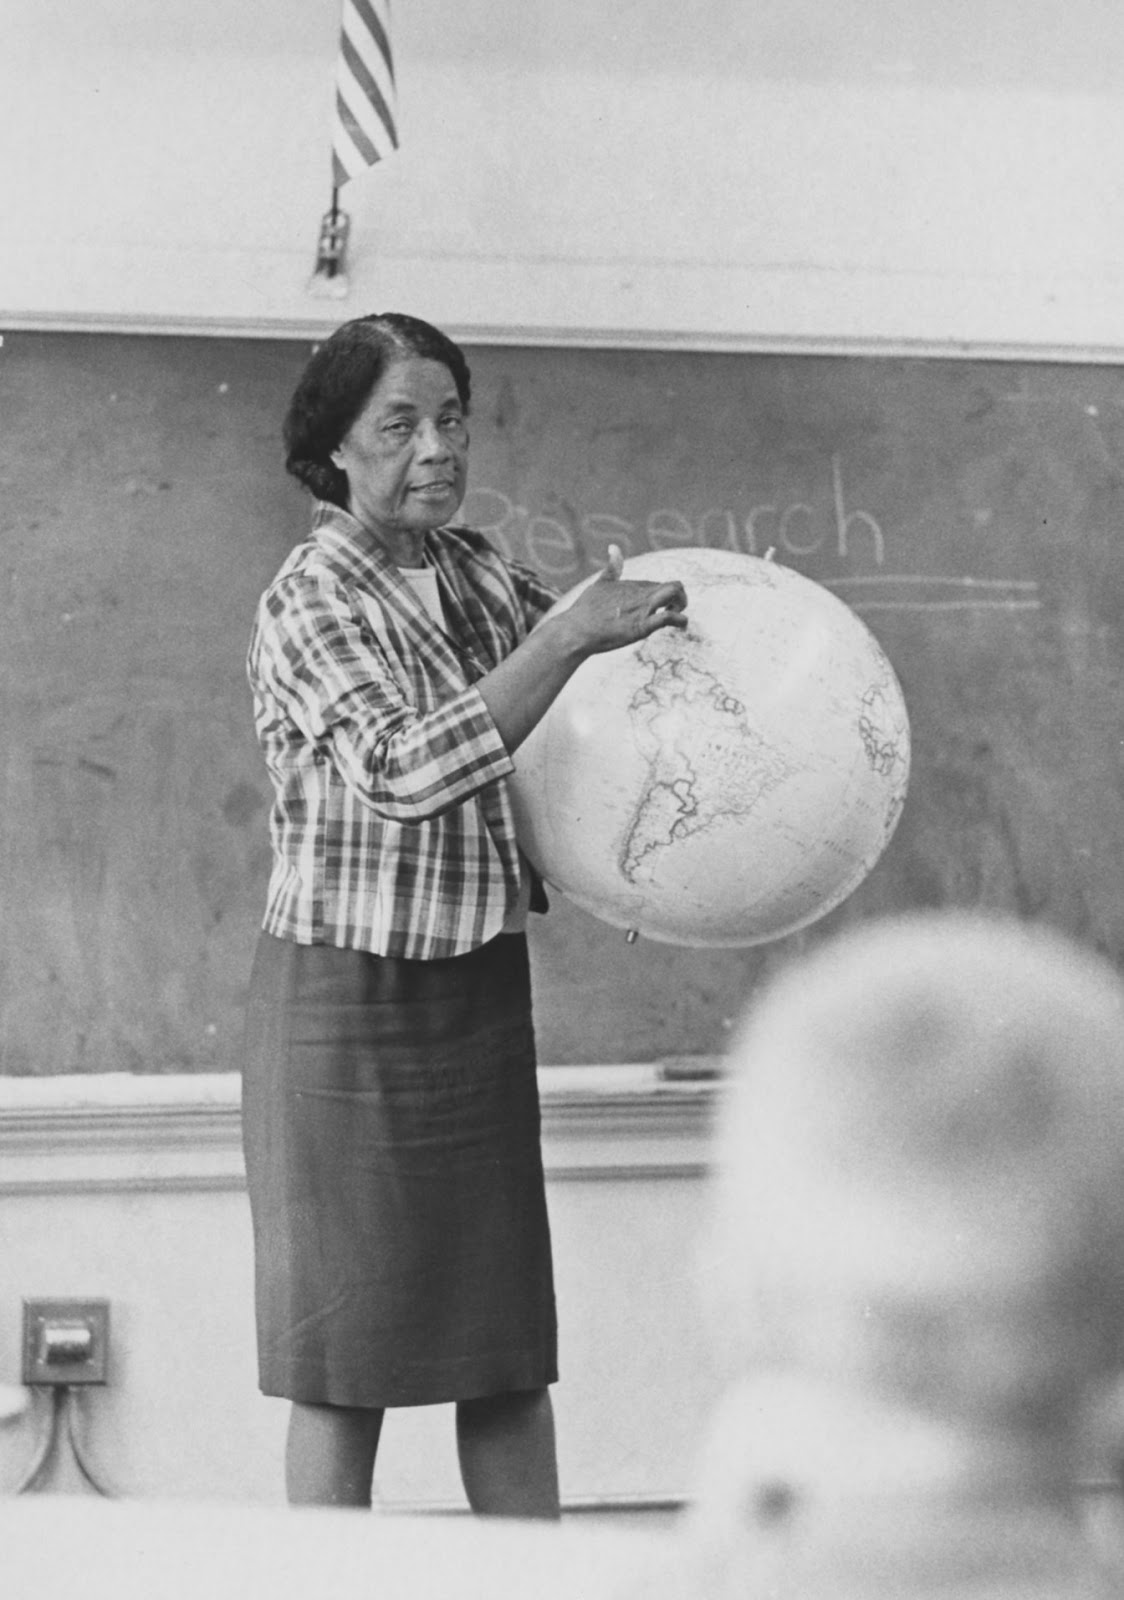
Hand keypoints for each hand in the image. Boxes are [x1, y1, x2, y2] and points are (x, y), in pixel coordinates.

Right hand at [564, 545, 688, 655]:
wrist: (576, 630)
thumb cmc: (585, 610)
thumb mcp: (600, 584)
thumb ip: (611, 568)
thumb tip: (614, 547)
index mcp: (632, 584)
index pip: (659, 585)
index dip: (664, 596)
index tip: (661, 608)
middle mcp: (640, 593)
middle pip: (674, 585)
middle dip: (681, 597)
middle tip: (674, 610)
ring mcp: (642, 609)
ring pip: (676, 594)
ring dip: (683, 604)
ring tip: (677, 615)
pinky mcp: (641, 626)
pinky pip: (668, 617)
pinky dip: (680, 620)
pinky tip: (682, 625)